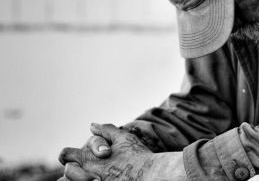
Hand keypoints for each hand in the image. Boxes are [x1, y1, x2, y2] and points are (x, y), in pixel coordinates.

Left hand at [59, 123, 185, 180]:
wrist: (150, 174)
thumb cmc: (138, 155)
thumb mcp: (123, 138)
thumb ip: (106, 130)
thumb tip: (92, 125)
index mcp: (90, 157)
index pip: (66, 154)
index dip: (68, 155)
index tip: (73, 157)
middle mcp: (88, 172)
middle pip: (67, 173)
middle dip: (73, 171)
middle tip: (85, 170)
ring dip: (80, 179)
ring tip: (92, 178)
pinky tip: (98, 180)